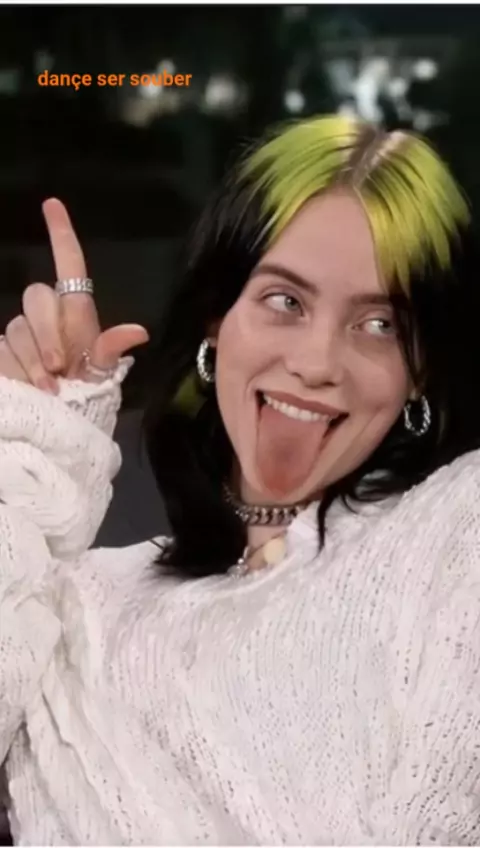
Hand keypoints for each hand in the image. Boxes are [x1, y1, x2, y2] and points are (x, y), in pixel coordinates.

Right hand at [0, 198, 148, 390]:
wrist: (62, 425)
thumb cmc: (88, 396)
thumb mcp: (103, 374)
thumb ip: (112, 349)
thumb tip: (139, 331)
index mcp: (77, 314)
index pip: (69, 266)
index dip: (62, 235)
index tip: (53, 204)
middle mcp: (48, 318)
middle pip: (37, 296)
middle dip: (47, 331)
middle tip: (60, 366)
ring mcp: (22, 333)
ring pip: (18, 329)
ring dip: (34, 361)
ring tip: (51, 389)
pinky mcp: (2, 353)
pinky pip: (2, 349)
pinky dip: (17, 370)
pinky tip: (28, 387)